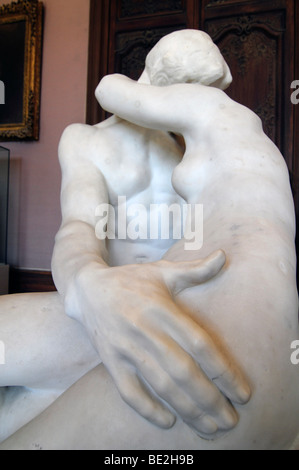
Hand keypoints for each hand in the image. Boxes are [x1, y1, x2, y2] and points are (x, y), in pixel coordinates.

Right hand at [66, 250, 249, 436]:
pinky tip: (168, 421)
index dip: (223, 371)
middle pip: (183, 371)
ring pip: (160, 385)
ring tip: (210, 428)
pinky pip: (128, 391)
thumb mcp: (163, 272)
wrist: (87, 289)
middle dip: (210, 400)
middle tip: (231, 421)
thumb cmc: (131, 280)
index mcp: (163, 309)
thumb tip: (224, 255)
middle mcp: (145, 330)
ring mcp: (126, 348)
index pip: (199, 345)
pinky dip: (147, 409)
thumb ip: (195, 269)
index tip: (242, 392)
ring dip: (187, 410)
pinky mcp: (110, 361)